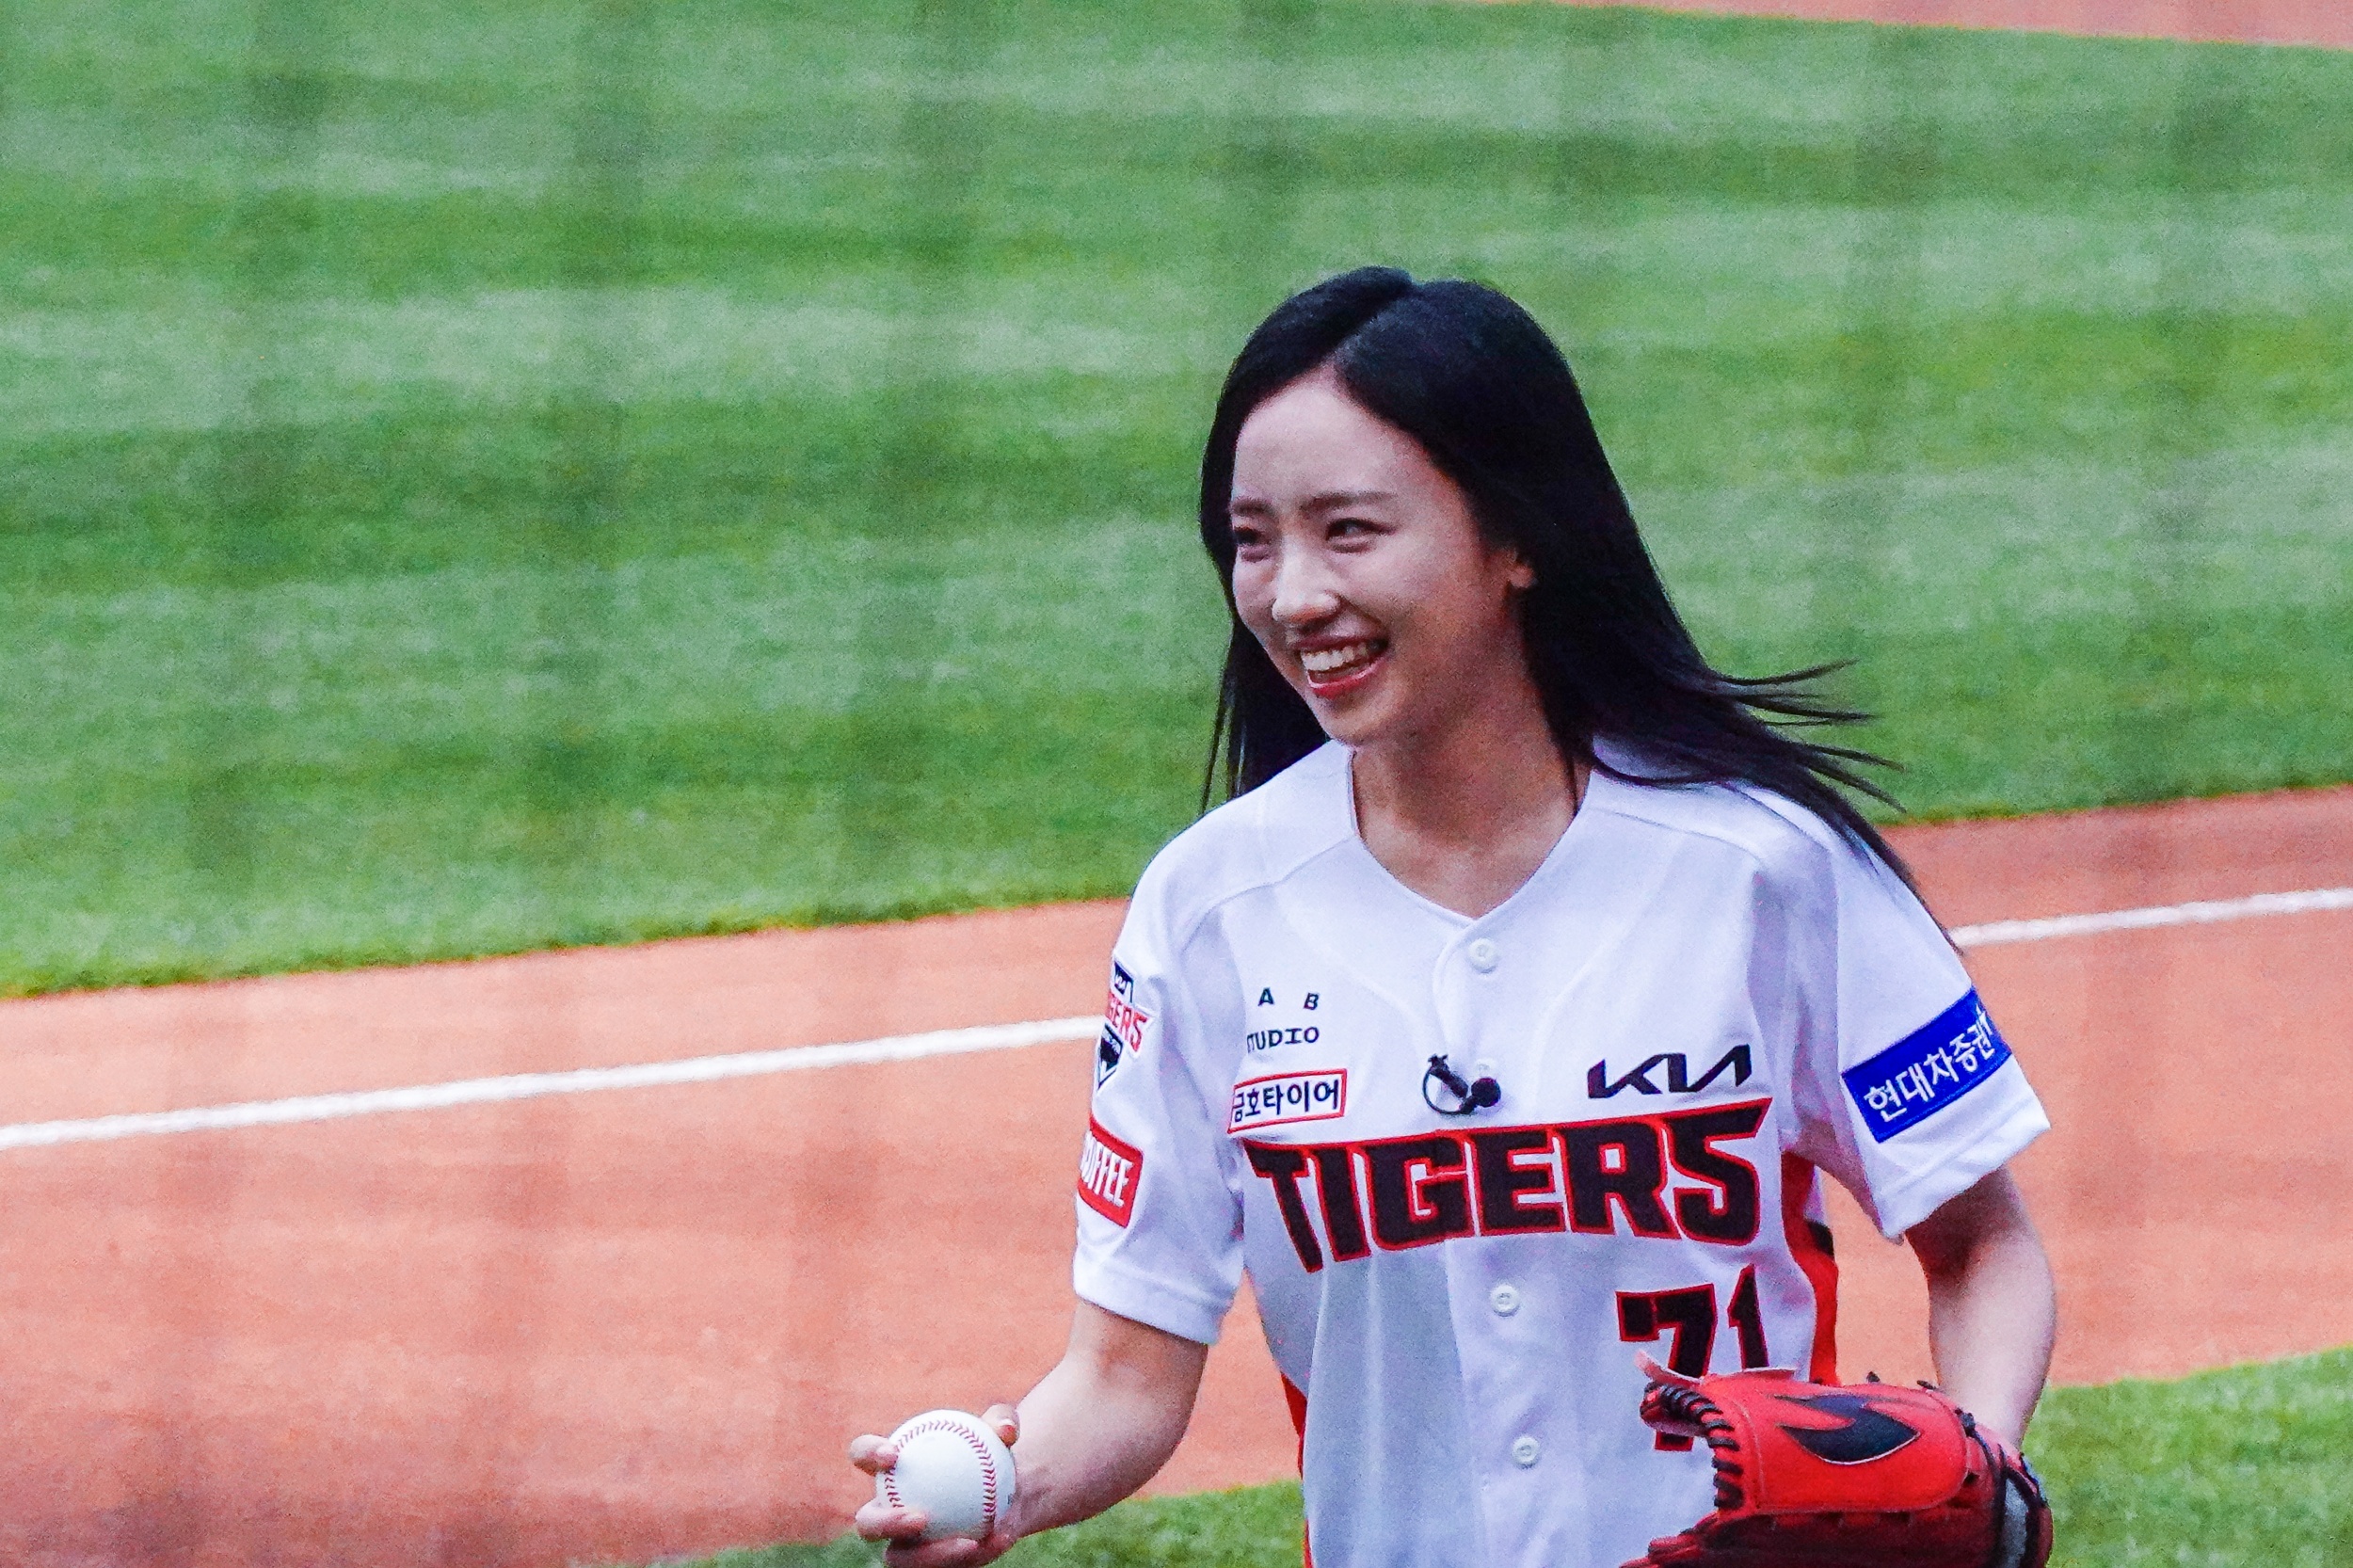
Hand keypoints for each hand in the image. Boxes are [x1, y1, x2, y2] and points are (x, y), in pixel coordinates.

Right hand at [849, 1405, 1021, 1566]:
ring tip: (967, 1544)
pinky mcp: (931, 1563)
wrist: (1008, 1489)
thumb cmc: (990, 1451)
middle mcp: (887, 1508)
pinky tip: (1002, 1539)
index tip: (893, 1454)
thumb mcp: (1001, 1430)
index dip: (867, 1453)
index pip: (863, 1455)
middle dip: (885, 1523)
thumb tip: (1006, 1430)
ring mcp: (905, 1543)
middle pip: (867, 1523)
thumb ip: (1003, 1421)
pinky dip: (978, 1554)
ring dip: (932, 1555)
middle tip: (920, 1518)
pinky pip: (948, 1566)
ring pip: (903, 1559)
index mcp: (890, 1467)